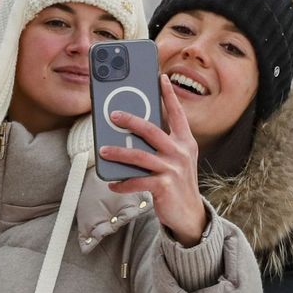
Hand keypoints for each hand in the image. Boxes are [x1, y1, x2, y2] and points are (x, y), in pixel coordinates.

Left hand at [99, 75, 209, 245]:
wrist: (189, 214)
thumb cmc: (177, 182)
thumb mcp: (175, 160)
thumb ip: (160, 145)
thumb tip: (130, 133)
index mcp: (185, 142)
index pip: (177, 113)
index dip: (169, 95)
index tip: (161, 77)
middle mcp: (180, 152)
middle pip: (152, 131)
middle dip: (131, 120)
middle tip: (113, 115)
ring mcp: (173, 169)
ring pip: (140, 156)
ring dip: (119, 152)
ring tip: (102, 150)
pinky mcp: (164, 187)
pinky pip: (138, 181)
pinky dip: (122, 182)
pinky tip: (112, 182)